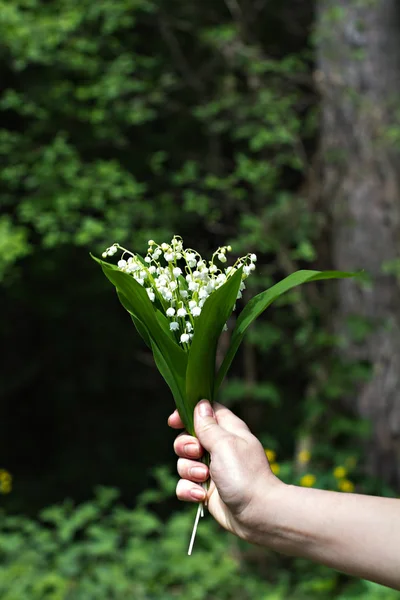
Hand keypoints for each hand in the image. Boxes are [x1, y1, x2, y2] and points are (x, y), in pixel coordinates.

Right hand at [168, 399, 282, 541]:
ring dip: (189, 470)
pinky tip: (200, 496)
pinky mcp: (206, 490)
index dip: (187, 413)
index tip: (174, 421)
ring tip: (204, 478)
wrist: (257, 514)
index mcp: (227, 430)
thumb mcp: (224, 444)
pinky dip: (189, 490)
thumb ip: (208, 426)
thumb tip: (201, 404)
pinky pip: (185, 485)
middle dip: (185, 446)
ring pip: (183, 462)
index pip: (205, 412)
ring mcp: (212, 469)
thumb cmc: (244, 474)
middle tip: (198, 452)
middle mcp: (218, 447)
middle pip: (187, 437)